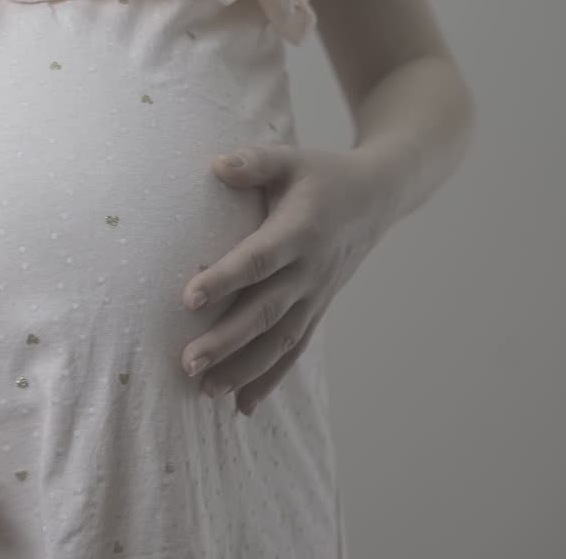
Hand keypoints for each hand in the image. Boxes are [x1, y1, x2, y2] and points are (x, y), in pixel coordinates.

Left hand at [178, 144, 390, 415]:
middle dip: (227, 340)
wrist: (377, 198)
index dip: (226, 277)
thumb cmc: (322, 176)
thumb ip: (254, 162)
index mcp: (300, 230)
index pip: (259, 259)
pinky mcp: (318, 310)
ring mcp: (316, 295)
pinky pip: (295, 350)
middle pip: (266, 311)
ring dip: (244, 369)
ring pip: (281, 341)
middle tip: (188, 362)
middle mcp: (310, 270)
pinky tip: (242, 406)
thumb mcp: (291, 160)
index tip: (189, 297)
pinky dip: (270, 379)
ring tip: (205, 390)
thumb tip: (215, 166)